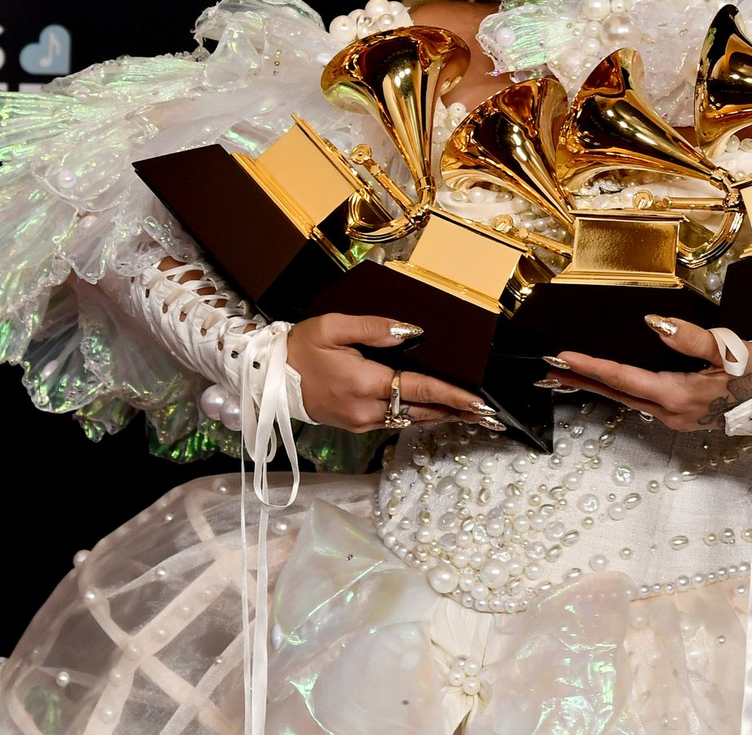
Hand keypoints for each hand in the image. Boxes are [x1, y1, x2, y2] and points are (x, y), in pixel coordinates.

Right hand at [287, 313, 494, 431]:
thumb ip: (375, 328)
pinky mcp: (354, 424)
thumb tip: (412, 332)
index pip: (419, 390)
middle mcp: (365, 409)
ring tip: (467, 412)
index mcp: (364, 383)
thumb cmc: (300, 348)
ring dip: (438, 415)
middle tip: (485, 412)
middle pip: (421, 411)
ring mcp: (360, 421)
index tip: (478, 402)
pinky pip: (394, 421)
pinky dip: (417, 415)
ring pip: (409, 419)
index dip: (452, 395)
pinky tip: (432, 409)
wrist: (266, 379)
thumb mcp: (333, 327)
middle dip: (455, 411)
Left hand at [543, 316, 751, 431]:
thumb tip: (654, 323)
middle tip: (549, 368)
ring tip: (570, 372)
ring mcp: (677, 419)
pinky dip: (620, 390)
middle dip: (583, 380)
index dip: (591, 366)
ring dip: (600, 385)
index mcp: (678, 395)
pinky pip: (643, 402)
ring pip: (628, 399)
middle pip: (618, 393)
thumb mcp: (729, 351)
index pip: (624, 378)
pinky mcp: (684, 417)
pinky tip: (611, 382)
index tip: (562, 357)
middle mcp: (671, 413)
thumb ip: (691, 338)